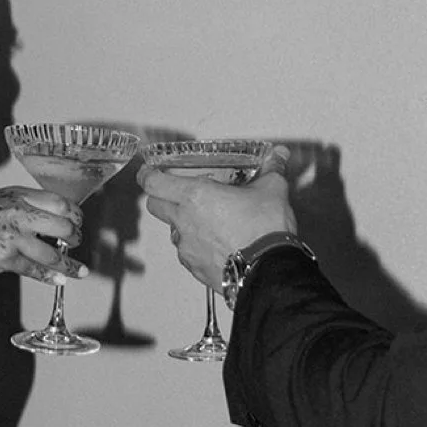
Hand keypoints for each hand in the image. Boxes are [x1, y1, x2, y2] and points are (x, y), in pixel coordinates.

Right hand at [0, 187, 84, 282]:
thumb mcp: (2, 198)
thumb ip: (27, 202)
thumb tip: (56, 214)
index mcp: (19, 196)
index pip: (60, 202)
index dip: (74, 214)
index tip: (78, 220)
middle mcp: (19, 214)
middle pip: (62, 226)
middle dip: (75, 237)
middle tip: (77, 241)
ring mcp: (13, 238)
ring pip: (51, 254)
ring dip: (69, 264)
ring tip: (79, 270)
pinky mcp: (6, 259)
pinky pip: (34, 270)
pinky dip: (50, 277)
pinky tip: (60, 280)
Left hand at [139, 147, 295, 293]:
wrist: (269, 271)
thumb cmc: (264, 230)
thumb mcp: (272, 190)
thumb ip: (272, 169)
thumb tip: (279, 155)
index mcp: (194, 196)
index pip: (152, 182)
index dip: (147, 175)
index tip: (150, 171)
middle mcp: (184, 221)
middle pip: (154, 205)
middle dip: (162, 197)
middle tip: (180, 193)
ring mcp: (186, 247)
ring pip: (172, 230)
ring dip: (182, 223)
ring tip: (208, 221)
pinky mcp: (194, 268)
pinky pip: (186, 253)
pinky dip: (196, 246)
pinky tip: (217, 243)